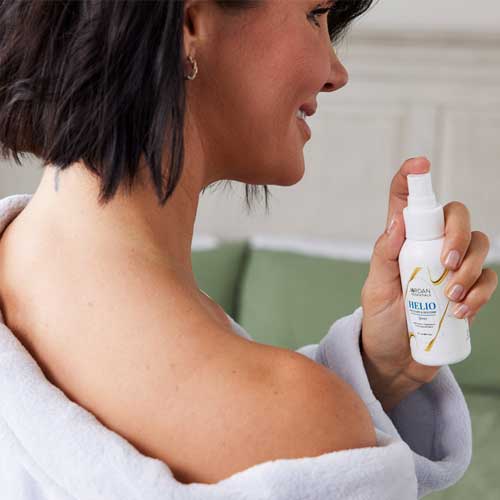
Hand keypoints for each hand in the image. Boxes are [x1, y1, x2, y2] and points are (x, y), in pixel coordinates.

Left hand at [360, 157, 497, 389]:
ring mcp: (452, 270)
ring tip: (450, 295)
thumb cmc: (380, 321)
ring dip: (472, 268)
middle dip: (459, 233)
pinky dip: (479, 293)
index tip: (418, 165)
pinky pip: (488, 280)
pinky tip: (460, 311)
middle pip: (457, 216)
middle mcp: (429, 249)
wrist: (394, 361)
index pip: (406, 203)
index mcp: (401, 242)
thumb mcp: (375, 289)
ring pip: (480, 246)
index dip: (412, 179)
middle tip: (447, 261)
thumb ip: (384, 255)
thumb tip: (397, 221)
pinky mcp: (467, 292)